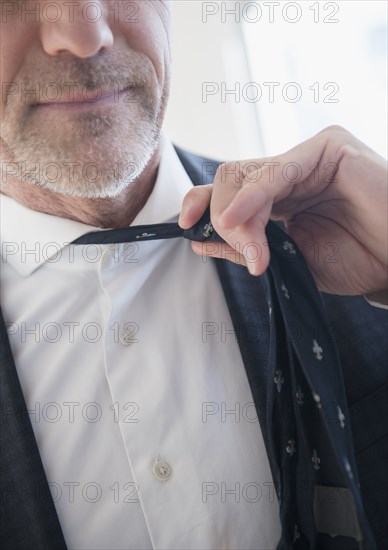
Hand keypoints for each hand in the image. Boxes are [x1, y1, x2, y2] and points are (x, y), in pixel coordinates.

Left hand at [179, 126, 387, 297]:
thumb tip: (198, 241)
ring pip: (247, 173)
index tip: (183, 226)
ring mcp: (307, 158)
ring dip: (240, 216)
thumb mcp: (287, 260)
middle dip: (221, 218)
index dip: (200, 203)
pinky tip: (242, 217)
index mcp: (278, 197)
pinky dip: (255, 194)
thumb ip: (246, 248)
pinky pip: (279, 170)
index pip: (226, 190)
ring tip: (256, 252)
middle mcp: (287, 173)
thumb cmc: (354, 259)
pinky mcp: (329, 149)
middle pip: (228, 178)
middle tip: (243, 252)